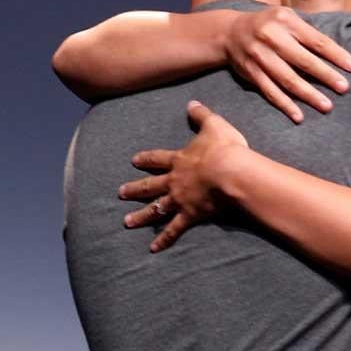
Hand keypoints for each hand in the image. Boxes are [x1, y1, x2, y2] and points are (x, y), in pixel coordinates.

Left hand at [119, 100, 251, 250]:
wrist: (231, 172)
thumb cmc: (224, 148)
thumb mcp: (214, 125)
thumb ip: (201, 114)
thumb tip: (191, 103)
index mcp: (179, 159)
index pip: (157, 158)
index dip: (145, 159)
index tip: (133, 161)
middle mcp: (174, 180)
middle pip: (150, 185)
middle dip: (134, 189)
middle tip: (120, 193)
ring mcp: (180, 199)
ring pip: (156, 209)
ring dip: (141, 216)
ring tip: (126, 222)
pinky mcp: (190, 215)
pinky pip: (174, 229)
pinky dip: (163, 239)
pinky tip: (153, 248)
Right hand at [222, 5, 350, 122]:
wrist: (230, 32)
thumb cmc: (269, 25)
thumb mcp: (286, 17)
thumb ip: (307, 32)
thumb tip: (339, 54)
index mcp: (285, 20)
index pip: (316, 40)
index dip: (336, 55)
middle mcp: (270, 36)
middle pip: (303, 60)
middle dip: (325, 75)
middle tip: (344, 88)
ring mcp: (259, 55)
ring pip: (287, 79)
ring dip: (308, 94)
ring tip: (327, 106)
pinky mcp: (251, 72)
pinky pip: (270, 91)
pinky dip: (284, 104)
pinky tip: (299, 116)